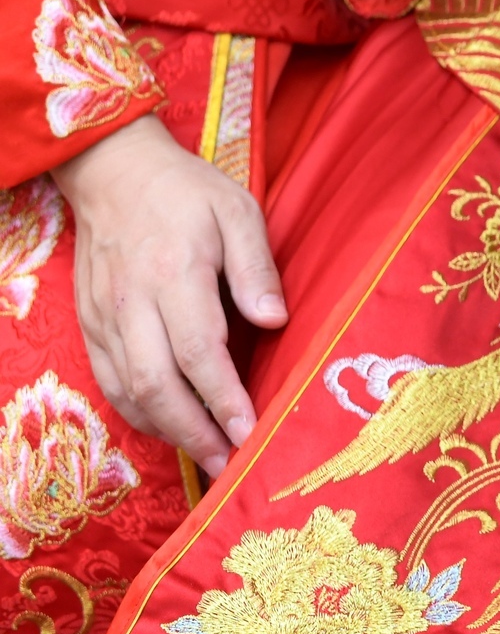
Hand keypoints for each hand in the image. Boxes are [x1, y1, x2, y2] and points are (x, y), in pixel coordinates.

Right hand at [51, 116, 287, 475]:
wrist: (112, 172)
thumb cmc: (187, 192)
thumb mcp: (238, 211)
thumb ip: (256, 268)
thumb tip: (275, 322)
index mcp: (174, 273)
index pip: (199, 351)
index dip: (224, 398)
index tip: (250, 432)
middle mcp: (132, 303)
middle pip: (157, 384)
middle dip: (194, 431)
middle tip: (230, 461)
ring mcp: (104, 317)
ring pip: (128, 391)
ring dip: (167, 431)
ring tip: (207, 455)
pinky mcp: (89, 324)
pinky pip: (111, 380)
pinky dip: (139, 412)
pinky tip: (170, 426)